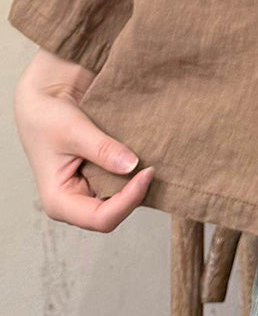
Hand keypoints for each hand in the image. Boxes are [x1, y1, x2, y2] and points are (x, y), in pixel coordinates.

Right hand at [13, 48, 153, 231]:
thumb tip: (132, 165)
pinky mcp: (98, 176)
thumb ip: (102, 149)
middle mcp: (74, 201)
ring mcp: (87, 189)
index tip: (147, 172)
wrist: (46, 96)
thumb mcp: (74, 130)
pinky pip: (122, 182)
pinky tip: (144, 158)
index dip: (128, 201)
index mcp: (59, 200)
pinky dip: (134, 173)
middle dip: (135, 194)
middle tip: (153, 167)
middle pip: (114, 213)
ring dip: (137, 184)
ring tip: (151, 161)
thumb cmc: (47, 116)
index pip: (101, 219)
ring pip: (121, 200)